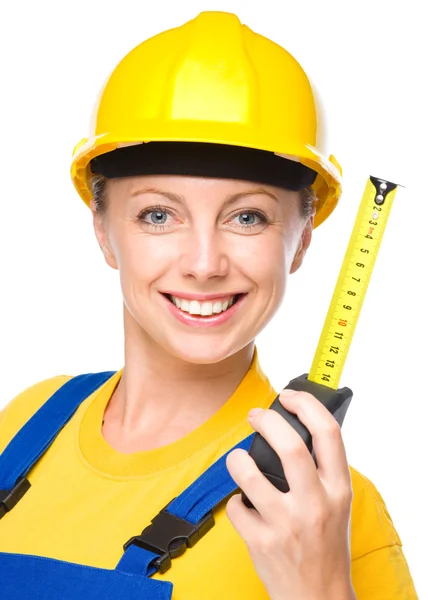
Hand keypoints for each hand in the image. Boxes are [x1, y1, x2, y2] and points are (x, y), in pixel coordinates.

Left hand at [225, 389, 355, 599]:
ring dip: (237, 459)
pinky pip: (236, 506)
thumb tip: (297, 426)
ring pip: (249, 473)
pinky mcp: (261, 542)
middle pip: (289, 445)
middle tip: (254, 416)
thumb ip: (322, 469)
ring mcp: (287, 524)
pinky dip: (236, 501)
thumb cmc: (326, 544)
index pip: (328, 433)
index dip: (306, 405)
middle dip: (266, 420)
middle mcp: (315, 504)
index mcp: (338, 490)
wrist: (318, 598)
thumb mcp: (338, 503)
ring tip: (238, 459)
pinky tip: (245, 505)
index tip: (288, 397)